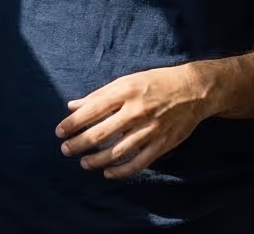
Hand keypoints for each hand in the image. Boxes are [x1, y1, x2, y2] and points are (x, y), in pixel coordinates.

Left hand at [55, 64, 217, 179]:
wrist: (193, 90)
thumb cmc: (155, 82)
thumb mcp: (126, 81)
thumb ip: (99, 95)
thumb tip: (73, 105)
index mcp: (125, 91)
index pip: (91, 110)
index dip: (73, 123)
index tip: (60, 131)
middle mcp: (136, 111)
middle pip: (100, 133)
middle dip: (79, 144)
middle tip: (66, 149)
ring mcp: (149, 129)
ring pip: (116, 151)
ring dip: (96, 159)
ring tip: (83, 162)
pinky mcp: (162, 144)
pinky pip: (138, 163)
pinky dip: (121, 170)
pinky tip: (107, 172)